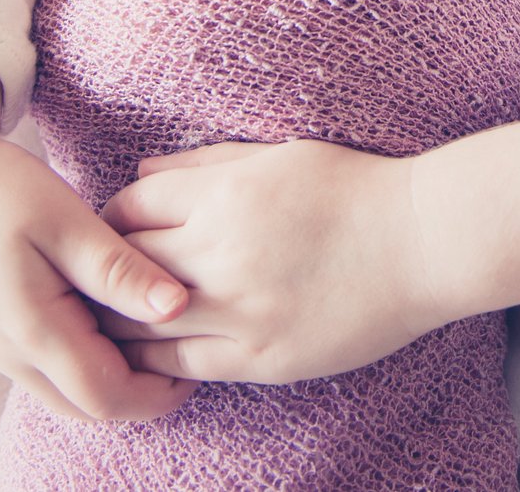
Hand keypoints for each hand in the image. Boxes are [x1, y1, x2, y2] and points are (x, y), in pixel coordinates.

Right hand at [0, 33, 198, 421]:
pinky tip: (111, 322)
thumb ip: (118, 269)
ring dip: (111, 380)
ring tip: (153, 339)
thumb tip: (178, 307)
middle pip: (87, 406)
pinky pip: (46, 368)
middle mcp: (8, 351)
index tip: (196, 368)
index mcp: (30, 329)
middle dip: (139, 397)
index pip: (106, 396)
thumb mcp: (64, 219)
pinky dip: (84, 361)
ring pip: (64, 392)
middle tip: (183, 361)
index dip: (158, 393)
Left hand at [96, 140, 441, 385]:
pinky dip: (155, 358)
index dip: (112, 217)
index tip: (114, 227)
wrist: (426, 242)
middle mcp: (223, 251)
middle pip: (124, 263)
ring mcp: (242, 310)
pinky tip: (148, 353)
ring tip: (105, 321)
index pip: (131, 206)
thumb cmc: (357, 188)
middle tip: (94, 277)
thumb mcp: (280, 155)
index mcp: (226, 193)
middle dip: (103, 268)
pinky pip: (183, 364)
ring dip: (116, 320)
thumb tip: (141, 172)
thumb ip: (205, 163)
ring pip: (140, 322)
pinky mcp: (263, 357)